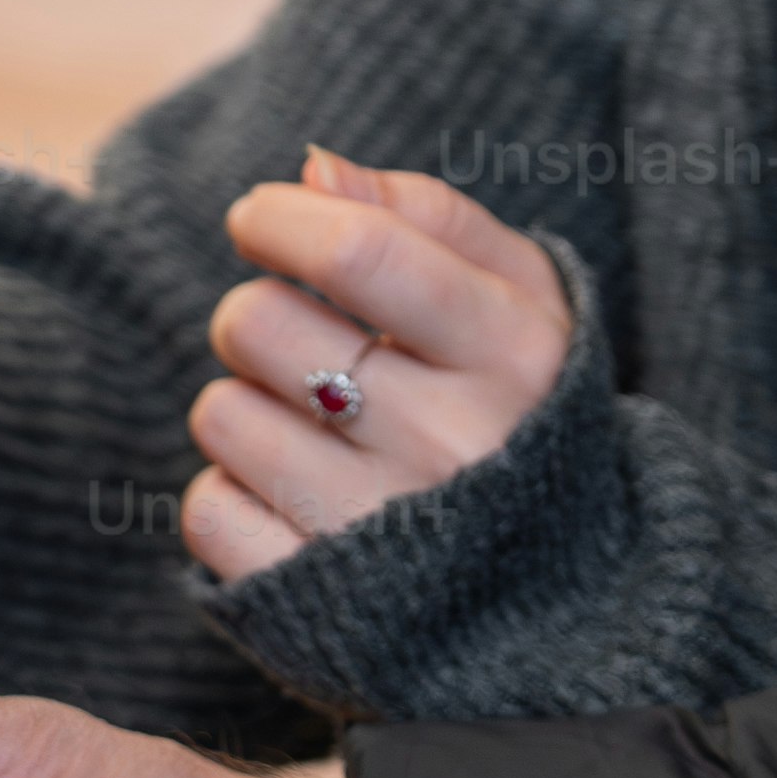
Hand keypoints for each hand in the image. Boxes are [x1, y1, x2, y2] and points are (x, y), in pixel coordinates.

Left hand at [192, 150, 571, 583]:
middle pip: (261, 324)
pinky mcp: (316, 606)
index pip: (359, 251)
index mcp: (515, 358)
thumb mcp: (520, 305)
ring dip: (245, 408)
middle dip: (255, 316)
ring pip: (222, 415)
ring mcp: (384, 532)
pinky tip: (295, 499)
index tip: (258, 220)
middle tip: (298, 344)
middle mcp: (455, 446)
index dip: (280, 219)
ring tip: (311, 432)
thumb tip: (313, 171)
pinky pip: (208, 511)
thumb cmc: (522, 418)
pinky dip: (232, 495)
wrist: (567, 606)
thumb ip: (428, 218)